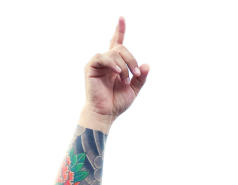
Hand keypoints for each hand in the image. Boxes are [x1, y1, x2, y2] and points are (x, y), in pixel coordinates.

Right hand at [79, 18, 148, 132]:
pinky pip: (103, 57)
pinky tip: (117, 73)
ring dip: (124, 66)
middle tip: (137, 74)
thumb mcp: (134, 89)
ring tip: (125, 80)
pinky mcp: (91, 67)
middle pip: (121, 48)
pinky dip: (113, 64)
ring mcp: (98, 63)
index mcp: (115, 64)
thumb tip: (147, 64)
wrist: (105, 114)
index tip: (122, 18)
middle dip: (132, 60)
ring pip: (114, 53)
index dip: (120, 30)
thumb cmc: (117, 102)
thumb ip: (141, 77)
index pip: (117, 43)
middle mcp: (106, 61)